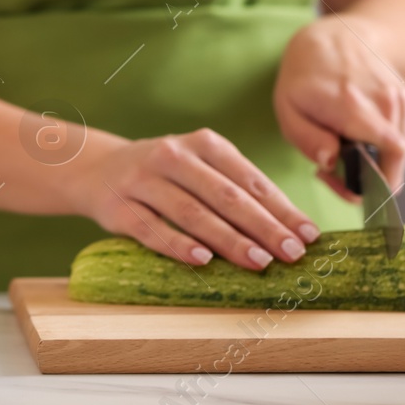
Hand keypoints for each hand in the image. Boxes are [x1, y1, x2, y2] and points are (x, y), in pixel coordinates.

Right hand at [63, 128, 319, 270]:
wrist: (96, 168)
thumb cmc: (164, 174)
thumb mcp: (199, 167)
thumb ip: (237, 189)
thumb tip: (290, 229)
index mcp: (202, 143)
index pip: (249, 178)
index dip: (281, 208)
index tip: (308, 235)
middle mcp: (172, 156)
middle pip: (225, 195)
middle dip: (263, 226)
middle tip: (291, 253)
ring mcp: (143, 180)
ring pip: (192, 212)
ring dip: (228, 239)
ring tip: (258, 261)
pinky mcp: (118, 207)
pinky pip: (152, 228)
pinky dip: (178, 245)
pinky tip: (203, 260)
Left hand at [273, 13, 404, 194]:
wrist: (342, 37)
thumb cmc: (307, 75)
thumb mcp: (288, 107)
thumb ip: (307, 140)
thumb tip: (332, 163)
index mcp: (354, 106)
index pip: (388, 158)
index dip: (370, 185)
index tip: (345, 187)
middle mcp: (387, 104)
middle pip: (394, 164)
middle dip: (367, 179)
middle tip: (337, 168)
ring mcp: (404, 103)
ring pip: (398, 157)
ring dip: (374, 162)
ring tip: (344, 144)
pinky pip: (402, 143)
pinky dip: (383, 147)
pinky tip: (361, 132)